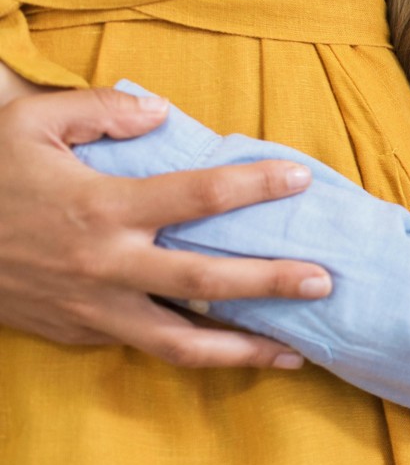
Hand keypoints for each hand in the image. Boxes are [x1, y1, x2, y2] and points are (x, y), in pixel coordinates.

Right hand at [0, 83, 332, 367]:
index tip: (298, 179)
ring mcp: (94, 311)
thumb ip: (99, 110)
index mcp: (102, 208)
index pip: (197, 197)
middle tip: (324, 280)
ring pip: (182, 344)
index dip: (253, 186)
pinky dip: (194, 352)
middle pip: (207, 285)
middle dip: (272, 284)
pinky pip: (146, 346)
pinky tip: (235, 350)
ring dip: (244, 351)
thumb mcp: (27, 123)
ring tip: (296, 354)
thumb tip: (161, 114)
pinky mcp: (80, 336)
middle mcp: (106, 267)